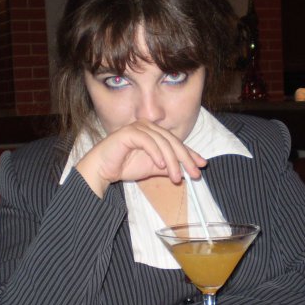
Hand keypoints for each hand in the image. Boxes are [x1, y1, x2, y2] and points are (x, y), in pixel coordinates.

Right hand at [75, 120, 206, 197]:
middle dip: (185, 159)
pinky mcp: (128, 132)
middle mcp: (148, 127)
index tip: (202, 165)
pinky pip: (147, 141)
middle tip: (194, 174)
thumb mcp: (153, 169)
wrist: (102, 170)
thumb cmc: (124, 166)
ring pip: (162, 142)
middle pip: (172, 142)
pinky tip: (161, 166)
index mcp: (155, 133)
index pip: (177, 143)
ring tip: (176, 177)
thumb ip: (168, 168)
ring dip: (171, 161)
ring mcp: (138, 127)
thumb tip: (186, 171)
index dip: (190, 154)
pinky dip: (155, 153)